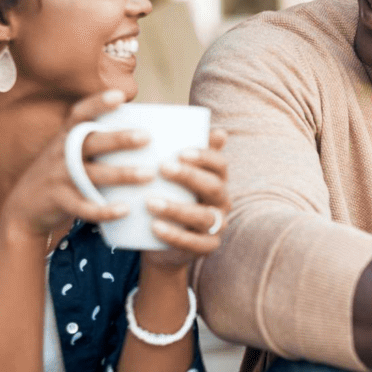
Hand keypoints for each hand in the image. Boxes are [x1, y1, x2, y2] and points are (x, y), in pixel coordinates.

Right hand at [0, 89, 150, 240]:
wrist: (24, 207)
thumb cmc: (61, 174)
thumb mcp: (69, 152)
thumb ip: (94, 140)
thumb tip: (138, 128)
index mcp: (65, 137)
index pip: (79, 114)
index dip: (98, 103)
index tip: (120, 96)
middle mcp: (61, 154)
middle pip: (90, 143)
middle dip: (118, 139)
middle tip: (146, 136)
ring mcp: (59, 178)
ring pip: (92, 175)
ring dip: (121, 174)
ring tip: (148, 174)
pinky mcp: (59, 201)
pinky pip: (83, 207)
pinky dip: (104, 210)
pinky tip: (125, 209)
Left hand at [141, 129, 229, 270]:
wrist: (159, 243)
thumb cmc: (166, 199)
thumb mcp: (169, 177)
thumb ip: (176, 154)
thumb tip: (182, 124)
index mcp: (217, 180)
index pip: (220, 164)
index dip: (204, 156)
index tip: (180, 151)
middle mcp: (222, 202)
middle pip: (214, 187)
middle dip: (189, 176)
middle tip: (162, 167)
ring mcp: (217, 226)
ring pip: (203, 216)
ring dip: (177, 208)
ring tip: (150, 201)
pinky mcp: (206, 248)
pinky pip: (194, 243)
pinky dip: (174, 235)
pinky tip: (154, 226)